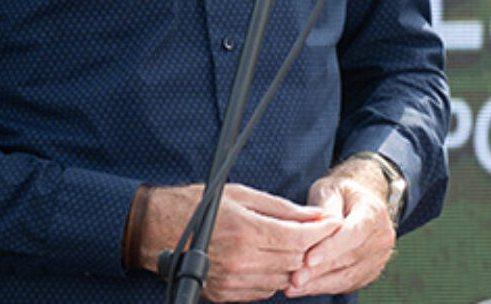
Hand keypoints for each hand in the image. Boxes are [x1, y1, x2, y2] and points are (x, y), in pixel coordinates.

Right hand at [135, 183, 341, 301]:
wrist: (159, 228)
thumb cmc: (200, 205)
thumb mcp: (244, 195)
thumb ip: (283, 209)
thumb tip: (314, 215)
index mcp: (247, 231)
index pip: (299, 239)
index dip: (321, 232)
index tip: (332, 223)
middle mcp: (241, 260)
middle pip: (294, 260)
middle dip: (311, 247)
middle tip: (316, 233)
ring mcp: (232, 281)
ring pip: (282, 279)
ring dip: (293, 264)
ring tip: (291, 246)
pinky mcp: (224, 294)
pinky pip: (263, 291)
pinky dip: (273, 277)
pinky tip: (270, 261)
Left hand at [285, 158, 397, 296]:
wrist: (356, 204)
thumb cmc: (339, 194)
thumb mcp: (331, 190)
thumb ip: (327, 208)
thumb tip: (322, 227)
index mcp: (374, 212)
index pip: (354, 233)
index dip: (332, 247)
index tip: (308, 259)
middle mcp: (381, 237)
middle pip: (349, 258)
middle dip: (319, 270)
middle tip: (294, 278)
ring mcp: (377, 258)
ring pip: (347, 277)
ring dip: (318, 284)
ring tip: (292, 287)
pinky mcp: (368, 274)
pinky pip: (344, 284)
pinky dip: (321, 287)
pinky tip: (301, 289)